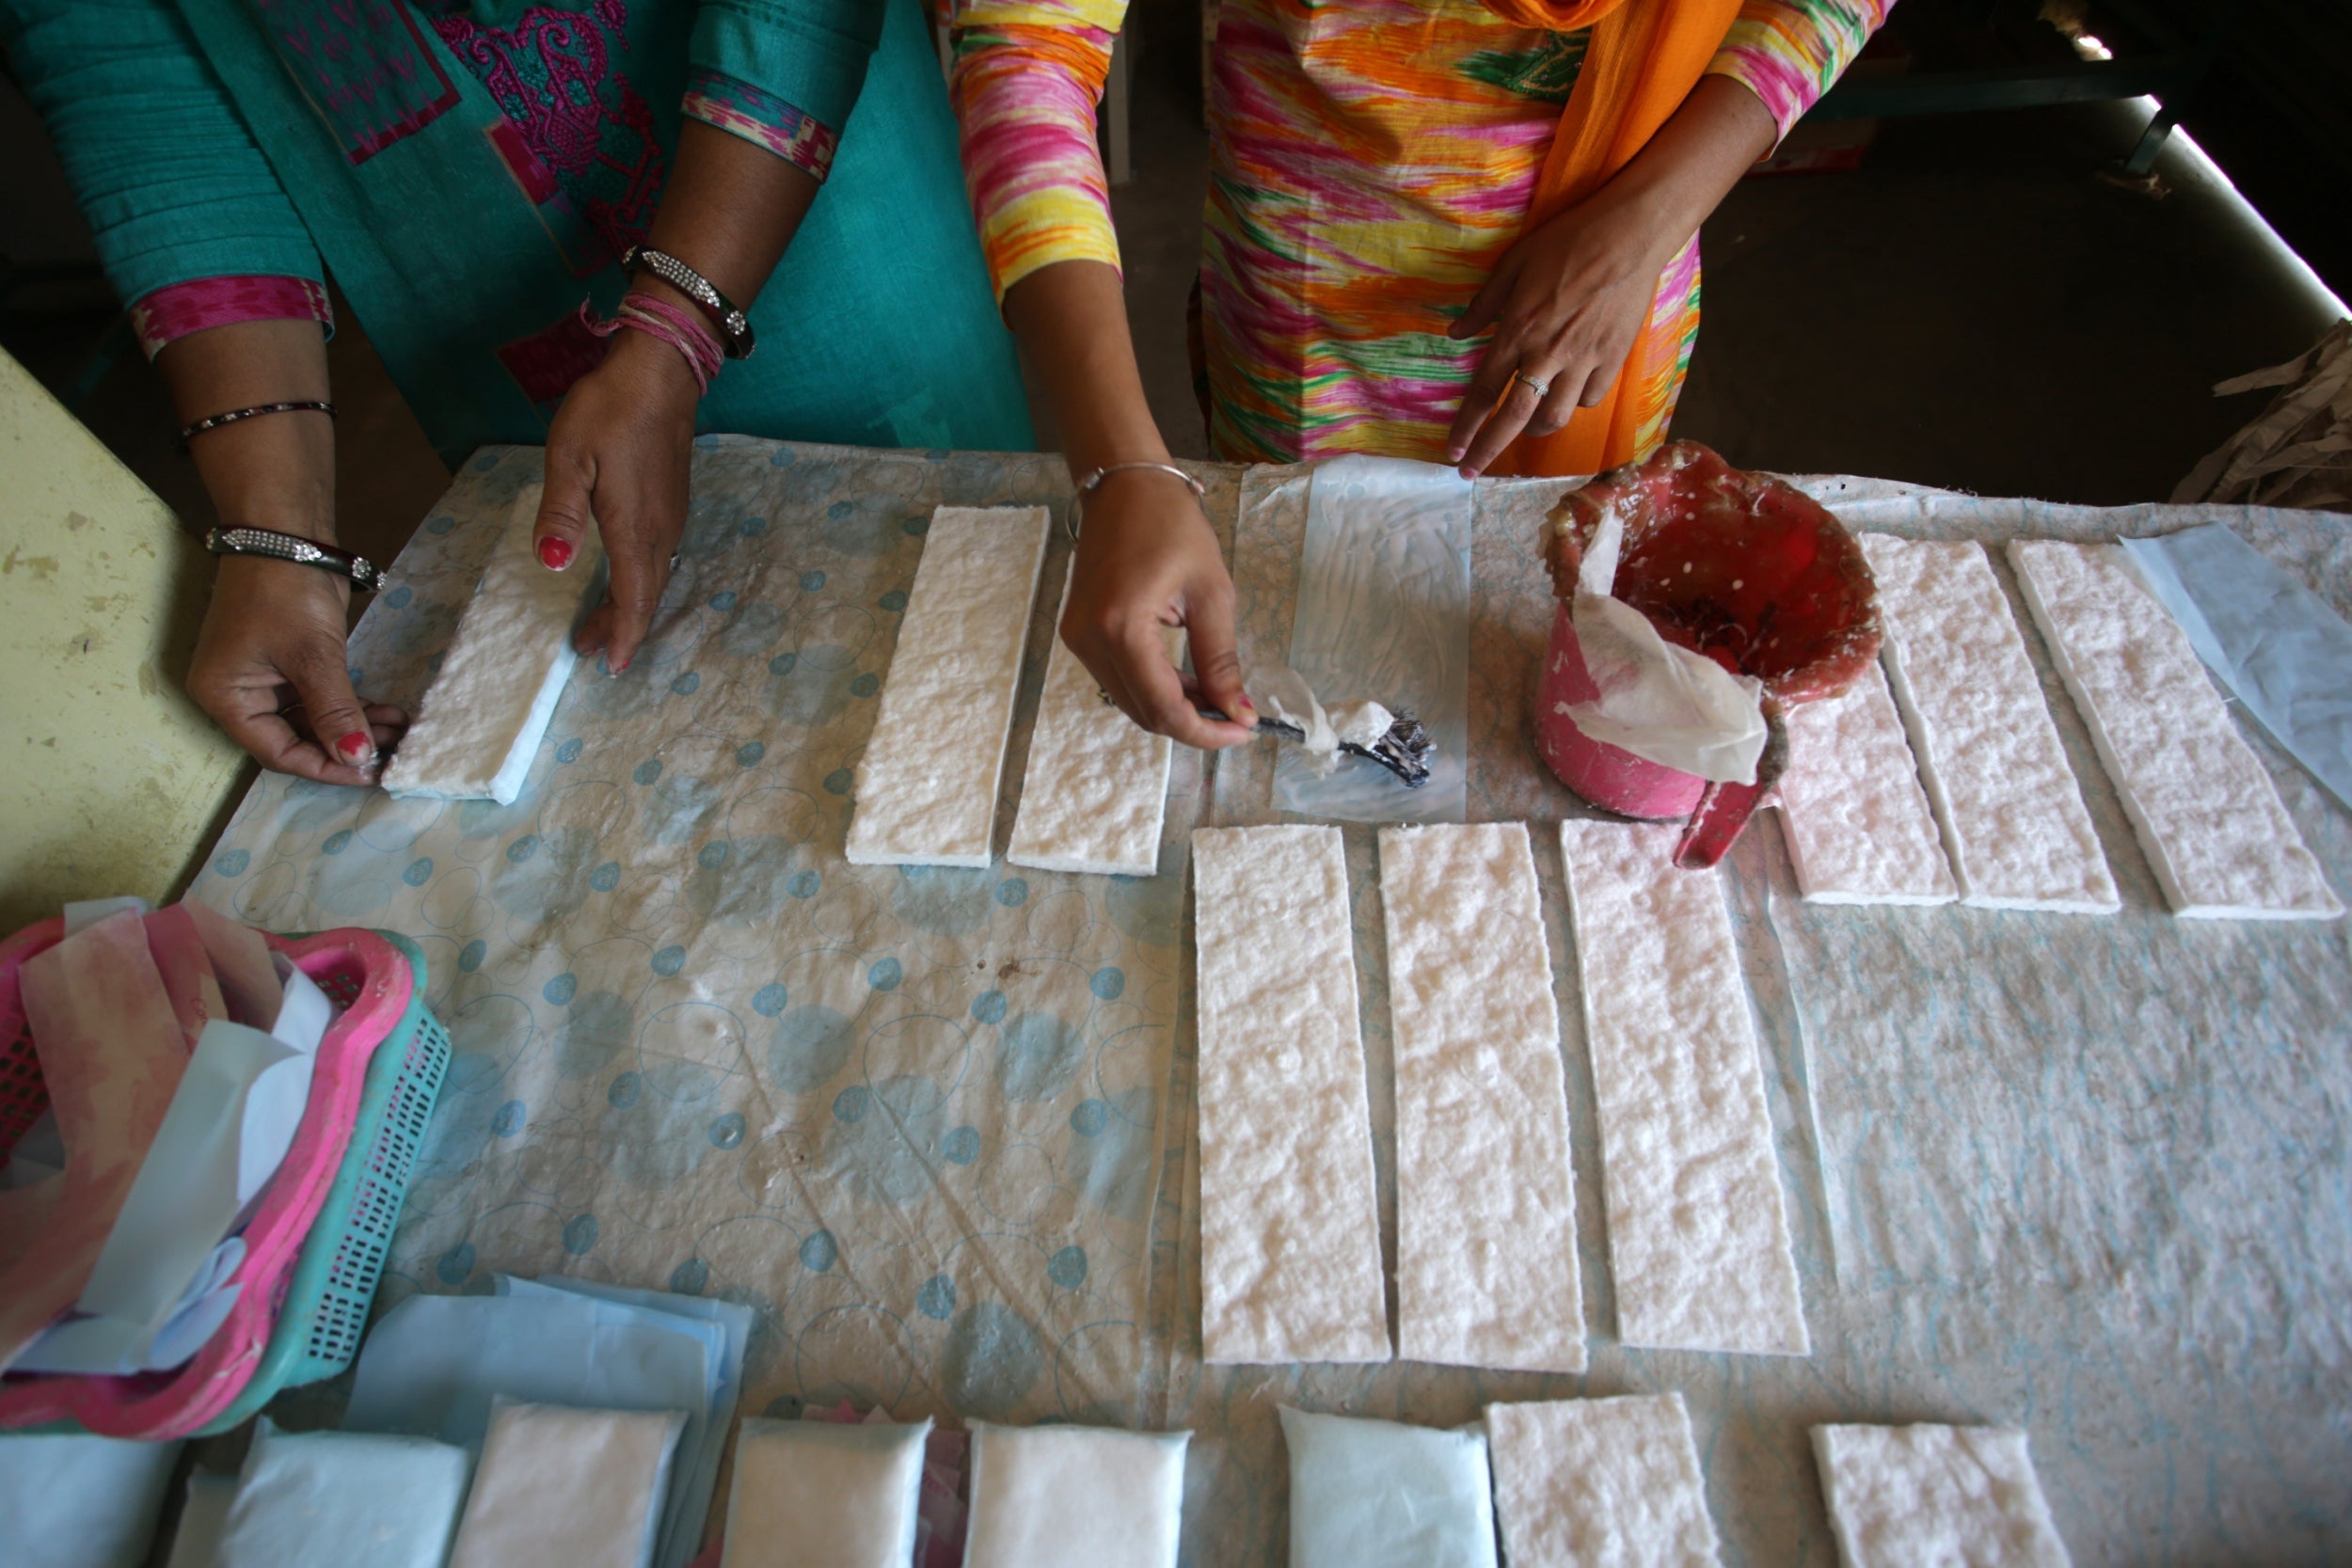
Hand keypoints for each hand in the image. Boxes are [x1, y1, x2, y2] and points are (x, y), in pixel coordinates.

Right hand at [188, 555, 405, 784]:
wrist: (285, 531)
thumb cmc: (285, 590)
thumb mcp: (313, 656)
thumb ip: (335, 711)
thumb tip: (357, 759)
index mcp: (225, 698)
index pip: (277, 752)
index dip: (325, 766)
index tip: (370, 771)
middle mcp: (238, 694)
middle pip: (295, 740)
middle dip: (346, 747)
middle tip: (396, 753)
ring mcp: (262, 679)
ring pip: (313, 721)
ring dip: (355, 727)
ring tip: (402, 732)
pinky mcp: (286, 664)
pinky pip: (318, 698)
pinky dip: (351, 707)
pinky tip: (388, 713)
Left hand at [532, 324, 699, 671]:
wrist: (658, 373)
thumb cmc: (608, 410)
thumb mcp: (570, 456)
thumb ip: (561, 513)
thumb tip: (554, 565)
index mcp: (633, 527)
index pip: (631, 597)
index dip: (620, 633)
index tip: (609, 665)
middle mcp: (659, 531)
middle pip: (644, 595)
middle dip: (619, 627)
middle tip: (590, 650)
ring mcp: (670, 517)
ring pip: (652, 578)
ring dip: (628, 605)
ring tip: (599, 622)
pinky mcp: (671, 503)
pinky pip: (657, 558)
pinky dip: (639, 581)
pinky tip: (621, 578)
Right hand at [1060, 468, 1255, 749]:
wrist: (1125, 487)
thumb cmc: (1173, 526)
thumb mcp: (1211, 593)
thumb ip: (1220, 660)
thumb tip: (1239, 713)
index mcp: (1121, 627)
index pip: (1163, 708)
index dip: (1205, 731)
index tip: (1243, 731)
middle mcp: (1089, 640)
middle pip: (1143, 712)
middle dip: (1192, 723)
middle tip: (1236, 715)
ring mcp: (1078, 639)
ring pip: (1129, 701)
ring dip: (1173, 707)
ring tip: (1214, 693)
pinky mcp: (1078, 634)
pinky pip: (1118, 679)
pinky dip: (1153, 688)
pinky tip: (1184, 678)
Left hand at [1443, 191, 1676, 478]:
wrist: (1628, 236)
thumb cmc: (1567, 242)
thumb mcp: (1513, 265)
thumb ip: (1484, 305)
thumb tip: (1455, 333)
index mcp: (1518, 332)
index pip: (1484, 391)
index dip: (1466, 426)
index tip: (1453, 452)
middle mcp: (1547, 353)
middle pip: (1514, 417)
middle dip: (1489, 449)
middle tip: (1472, 472)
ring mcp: (1583, 359)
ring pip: (1555, 417)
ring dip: (1534, 429)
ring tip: (1525, 427)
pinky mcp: (1612, 358)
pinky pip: (1590, 398)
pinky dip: (1575, 403)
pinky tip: (1568, 393)